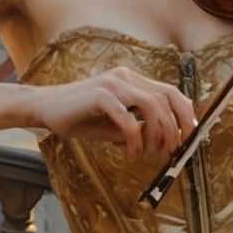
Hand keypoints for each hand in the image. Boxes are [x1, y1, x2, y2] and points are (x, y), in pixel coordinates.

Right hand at [27, 66, 199, 161]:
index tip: (187, 139)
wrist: (44, 108)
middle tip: (170, 153)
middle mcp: (126, 77)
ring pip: (153, 106)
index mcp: (133, 80)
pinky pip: (128, 119)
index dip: (186, 115)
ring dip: (158, 135)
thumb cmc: (80, 117)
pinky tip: (132, 155)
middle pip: (167, 98)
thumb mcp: (115, 124)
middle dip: (175, 128)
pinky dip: (135, 141)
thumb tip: (165, 142)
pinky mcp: (100, 95)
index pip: (171, 92)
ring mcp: (113, 84)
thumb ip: (139, 127)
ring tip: (151, 155)